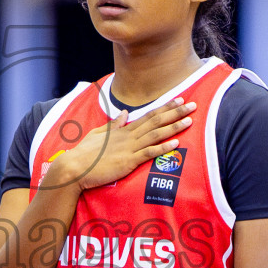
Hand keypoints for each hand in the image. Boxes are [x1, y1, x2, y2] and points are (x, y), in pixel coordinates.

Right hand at [45, 98, 195, 191]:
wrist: (74, 167)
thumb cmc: (85, 154)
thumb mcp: (99, 134)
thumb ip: (114, 124)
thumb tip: (125, 113)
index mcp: (123, 130)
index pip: (148, 115)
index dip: (165, 107)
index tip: (179, 100)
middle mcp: (129, 136)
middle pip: (156, 121)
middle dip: (175, 113)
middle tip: (192, 104)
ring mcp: (129, 148)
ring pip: (156, 134)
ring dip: (174, 127)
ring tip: (190, 120)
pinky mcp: (128, 161)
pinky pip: (149, 153)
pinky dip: (163, 147)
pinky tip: (176, 143)